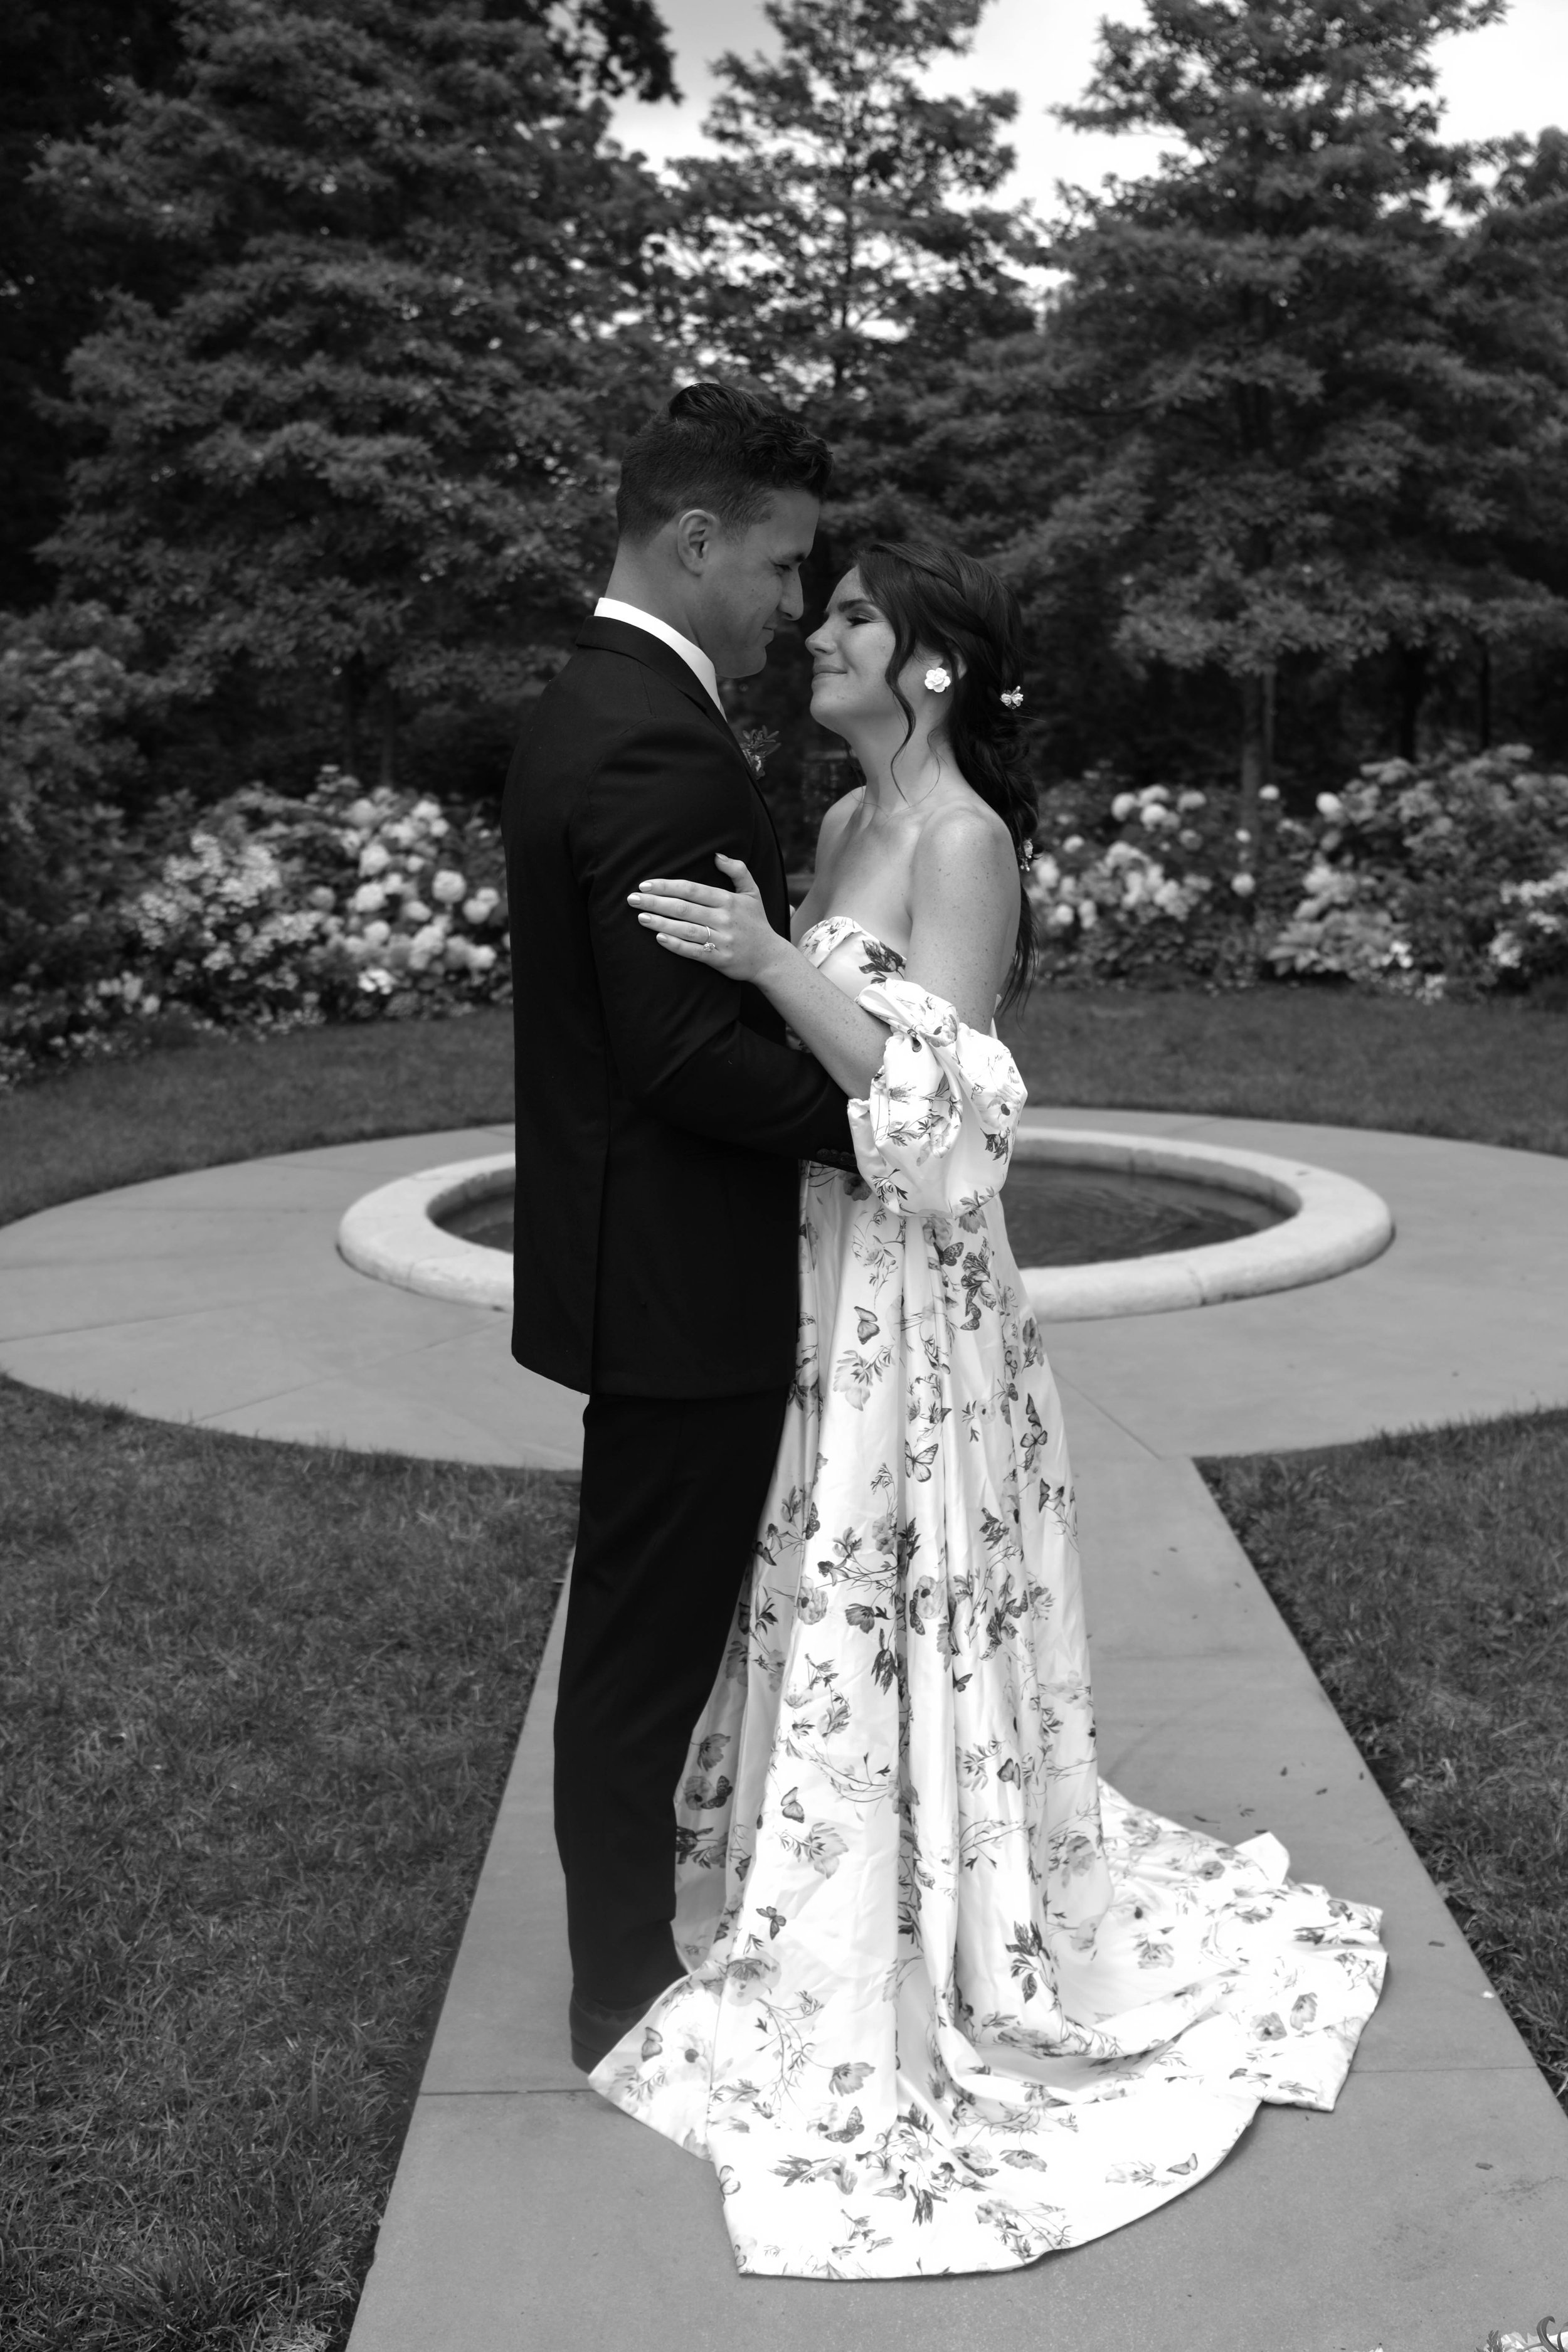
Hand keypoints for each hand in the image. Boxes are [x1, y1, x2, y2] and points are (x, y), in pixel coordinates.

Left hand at [628, 855, 786, 984]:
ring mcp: (722, 940)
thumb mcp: (752, 892)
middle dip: (655, 902)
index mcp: (728, 900)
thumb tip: (717, 855)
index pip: (692, 889)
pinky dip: (676, 945)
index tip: (645, 884)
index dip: (667, 886)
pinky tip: (659, 938)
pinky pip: (694, 952)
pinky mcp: (720, 959)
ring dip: (660, 923)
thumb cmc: (756, 922)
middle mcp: (724, 918)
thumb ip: (737, 870)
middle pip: (683, 908)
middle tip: (632, 899)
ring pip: (685, 929)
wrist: (769, 958)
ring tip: (640, 917)